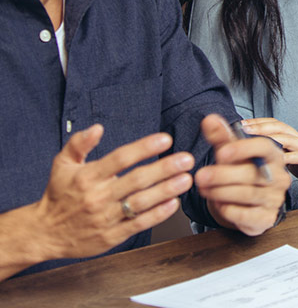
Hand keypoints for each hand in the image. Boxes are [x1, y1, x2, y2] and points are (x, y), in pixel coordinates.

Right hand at [34, 125, 192, 261]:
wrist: (43, 233)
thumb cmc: (57, 195)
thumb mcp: (62, 164)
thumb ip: (79, 143)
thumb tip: (97, 128)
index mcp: (87, 177)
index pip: (120, 159)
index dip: (144, 148)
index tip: (165, 139)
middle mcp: (98, 197)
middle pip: (136, 180)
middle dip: (164, 169)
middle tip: (186, 159)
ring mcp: (105, 218)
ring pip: (140, 203)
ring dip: (166, 190)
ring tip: (186, 179)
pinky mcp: (111, 236)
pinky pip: (138, 224)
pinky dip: (157, 214)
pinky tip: (173, 203)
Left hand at [195, 114, 288, 236]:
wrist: (247, 202)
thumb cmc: (240, 171)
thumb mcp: (230, 152)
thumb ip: (220, 136)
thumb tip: (209, 119)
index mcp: (274, 155)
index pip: (265, 147)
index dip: (243, 149)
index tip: (221, 153)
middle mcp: (280, 176)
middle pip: (253, 173)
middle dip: (223, 174)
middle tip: (200, 176)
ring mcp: (275, 199)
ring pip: (248, 194)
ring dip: (221, 191)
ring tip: (203, 188)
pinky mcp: (266, 218)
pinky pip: (246, 214)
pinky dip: (228, 210)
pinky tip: (218, 204)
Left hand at [240, 117, 297, 174]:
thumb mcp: (287, 160)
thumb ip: (273, 154)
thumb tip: (248, 151)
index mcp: (294, 138)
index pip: (276, 124)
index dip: (260, 122)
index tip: (242, 124)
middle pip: (281, 128)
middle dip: (262, 127)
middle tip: (244, 130)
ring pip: (290, 139)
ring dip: (272, 139)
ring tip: (256, 142)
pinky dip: (289, 157)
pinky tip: (278, 160)